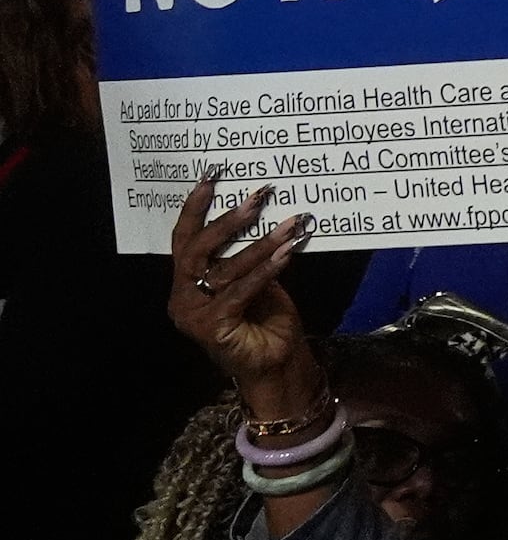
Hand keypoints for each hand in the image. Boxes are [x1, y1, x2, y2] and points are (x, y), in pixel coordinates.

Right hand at [168, 173, 323, 412]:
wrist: (276, 364)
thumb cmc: (266, 320)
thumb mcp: (257, 280)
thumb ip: (249, 256)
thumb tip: (266, 215)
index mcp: (187, 282)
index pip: (185, 239)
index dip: (195, 207)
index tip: (212, 175)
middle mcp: (182, 297)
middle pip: (197, 249)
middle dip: (229, 220)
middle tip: (259, 196)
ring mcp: (193, 314)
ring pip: (224, 269)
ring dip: (260, 243)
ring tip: (291, 223)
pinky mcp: (213, 327)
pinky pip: (239, 291)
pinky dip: (265, 270)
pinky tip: (287, 252)